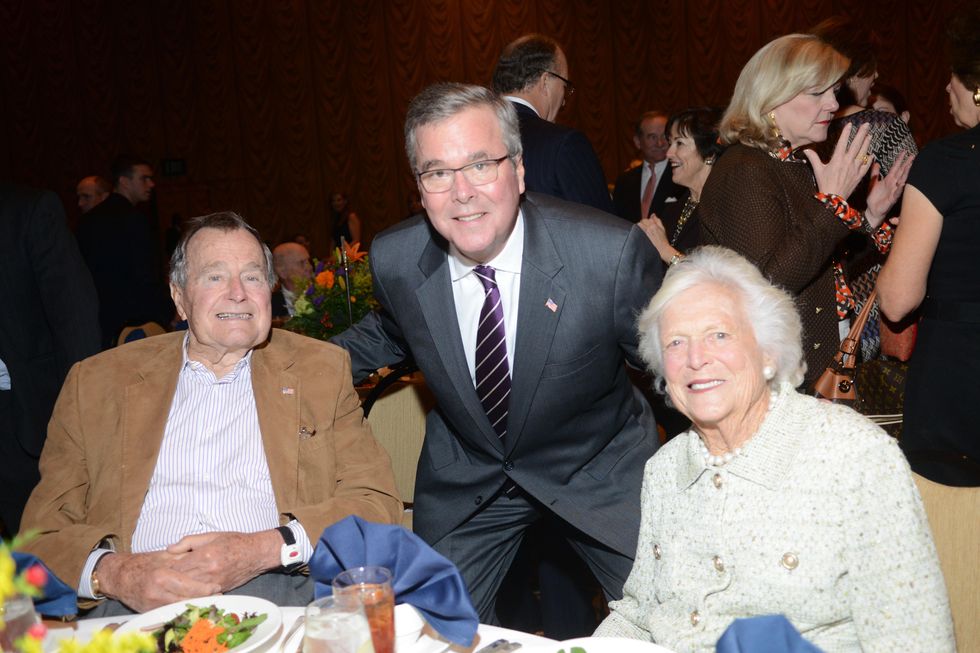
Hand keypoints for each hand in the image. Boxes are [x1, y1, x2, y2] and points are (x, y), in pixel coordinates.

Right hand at [96, 551, 220, 612]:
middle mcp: (157, 592)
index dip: (206, 588)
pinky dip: (182, 608)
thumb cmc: (144, 563)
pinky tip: (192, 604)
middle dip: (204, 598)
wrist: (119, 576)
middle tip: (218, 595)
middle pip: (187, 599)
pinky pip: (170, 612)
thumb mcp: (165, 556)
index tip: (217, 586)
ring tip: (209, 601)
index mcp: (162, 575)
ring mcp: (152, 604)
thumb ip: (184, 557)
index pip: (190, 586)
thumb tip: (204, 558)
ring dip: (195, 605)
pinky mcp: (149, 611)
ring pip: (180, 607)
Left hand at [167, 530, 281, 592]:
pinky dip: (191, 593)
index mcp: (206, 555)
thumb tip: (169, 549)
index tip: (160, 567)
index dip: (166, 567)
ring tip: (171, 585)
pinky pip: (200, 594)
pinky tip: (186, 590)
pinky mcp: (220, 589)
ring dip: (179, 588)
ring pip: (189, 591)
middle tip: (161, 578)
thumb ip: (189, 541)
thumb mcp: (212, 535)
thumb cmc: (235, 541)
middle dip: (170, 580)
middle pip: (181, 581)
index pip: (178, 566)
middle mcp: (210, 571)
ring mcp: (215, 582)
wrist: (257, 553)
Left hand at [638, 213, 676, 262]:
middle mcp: (650, 227)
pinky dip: (639, 228)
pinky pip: (639, 229)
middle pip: (644, 220)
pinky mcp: (644, 236)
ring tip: (642, 228)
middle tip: (645, 225)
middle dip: (644, 221)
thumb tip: (653, 214)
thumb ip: (658, 220)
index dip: (648, 219)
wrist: (662, 248)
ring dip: (640, 224)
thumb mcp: (662, 228)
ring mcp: (647, 232)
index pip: (649, 218)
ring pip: (640, 224)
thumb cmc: (663, 239)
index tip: (649, 222)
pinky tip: (640, 231)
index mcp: (655, 225)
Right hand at [803, 122, 872, 199]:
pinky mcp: (859, 175)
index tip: (850, 124)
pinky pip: (866, 165)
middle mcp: (848, 162)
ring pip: (863, 152)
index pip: (843, 142)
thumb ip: (813, 159)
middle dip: (862, 133)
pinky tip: (872, 153)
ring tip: (870, 135)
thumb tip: (806, 150)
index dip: (847, 132)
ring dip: (867, 143)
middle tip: (867, 125)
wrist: (834, 198)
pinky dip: (869, 159)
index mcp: (837, 159)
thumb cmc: (825, 184)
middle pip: (856, 144)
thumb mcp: (818, 170)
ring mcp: (855, 168)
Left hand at [865, 150, 914, 228]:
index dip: (899, 159)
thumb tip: (875, 162)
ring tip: (911, 166)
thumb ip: (874, 173)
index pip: (895, 167)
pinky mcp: (892, 199)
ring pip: (902, 180)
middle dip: (907, 164)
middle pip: (901, 172)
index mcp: (888, 179)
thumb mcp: (873, 183)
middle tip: (913, 155)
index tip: (904, 151)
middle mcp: (893, 184)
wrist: (872, 210)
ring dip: (906, 173)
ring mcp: (894, 191)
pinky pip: (897, 193)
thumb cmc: (874, 197)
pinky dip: (900, 188)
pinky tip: (903, 183)